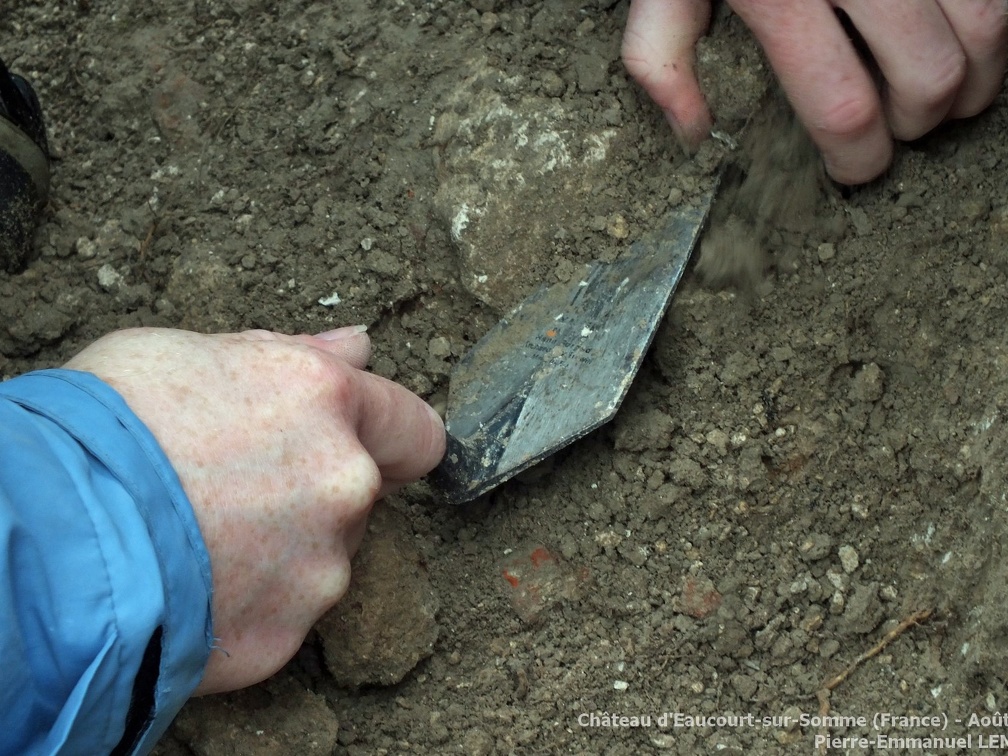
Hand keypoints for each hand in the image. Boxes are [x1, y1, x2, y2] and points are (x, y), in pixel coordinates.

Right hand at [65, 327, 445, 693]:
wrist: (51, 530)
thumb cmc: (108, 423)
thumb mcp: (192, 353)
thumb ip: (292, 356)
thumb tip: (357, 347)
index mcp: (328, 402)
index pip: (414, 428)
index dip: (391, 437)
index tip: (368, 446)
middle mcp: (345, 484)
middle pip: (360, 493)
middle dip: (314, 490)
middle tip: (234, 487)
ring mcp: (321, 567)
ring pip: (322, 557)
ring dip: (282, 549)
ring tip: (198, 538)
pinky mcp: (285, 634)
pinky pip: (280, 614)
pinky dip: (247, 603)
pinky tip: (190, 584)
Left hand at [622, 0, 1007, 183]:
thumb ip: (662, 59)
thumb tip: (692, 134)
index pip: (843, 104)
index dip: (860, 156)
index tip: (858, 169)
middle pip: (929, 74)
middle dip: (923, 121)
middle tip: (906, 129)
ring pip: (986, 24)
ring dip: (978, 75)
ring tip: (953, 93)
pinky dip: (993, 19)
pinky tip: (968, 33)